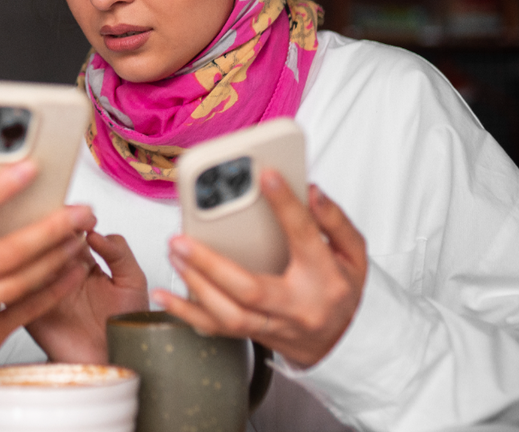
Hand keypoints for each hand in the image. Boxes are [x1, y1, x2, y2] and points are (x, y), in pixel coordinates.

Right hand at [26, 231, 148, 362]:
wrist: (115, 362)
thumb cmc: (124, 326)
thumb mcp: (133, 281)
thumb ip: (119, 252)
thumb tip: (94, 232)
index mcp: (82, 262)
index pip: (68, 232)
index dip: (71, 220)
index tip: (78, 213)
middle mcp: (60, 273)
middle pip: (45, 244)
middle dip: (50, 231)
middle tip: (59, 224)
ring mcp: (44, 291)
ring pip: (29, 264)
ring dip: (37, 253)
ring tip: (53, 249)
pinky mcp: (31, 312)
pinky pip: (20, 293)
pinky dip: (23, 280)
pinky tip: (36, 272)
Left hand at [153, 170, 366, 368]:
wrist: (340, 343)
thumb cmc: (340, 290)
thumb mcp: (353, 254)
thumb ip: (335, 221)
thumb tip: (313, 192)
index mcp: (325, 278)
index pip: (304, 236)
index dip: (286, 205)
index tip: (266, 175)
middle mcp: (298, 306)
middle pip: (251, 288)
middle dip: (210, 263)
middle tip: (181, 238)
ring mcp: (274, 325)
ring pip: (229, 314)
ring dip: (195, 285)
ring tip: (174, 255)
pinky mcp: (255, 335)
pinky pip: (217, 329)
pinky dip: (187, 313)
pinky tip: (165, 295)